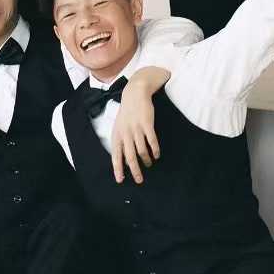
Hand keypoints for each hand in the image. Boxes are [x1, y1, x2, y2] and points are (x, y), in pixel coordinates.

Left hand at [111, 68, 165, 184]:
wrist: (135, 93)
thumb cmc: (127, 112)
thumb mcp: (119, 126)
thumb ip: (120, 141)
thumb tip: (122, 160)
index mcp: (117, 133)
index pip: (116, 155)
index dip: (118, 168)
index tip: (120, 180)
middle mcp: (126, 132)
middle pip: (130, 156)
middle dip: (135, 170)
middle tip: (140, 179)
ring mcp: (136, 128)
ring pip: (141, 150)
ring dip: (146, 160)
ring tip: (149, 163)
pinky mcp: (147, 123)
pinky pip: (152, 141)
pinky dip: (155, 150)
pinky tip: (157, 154)